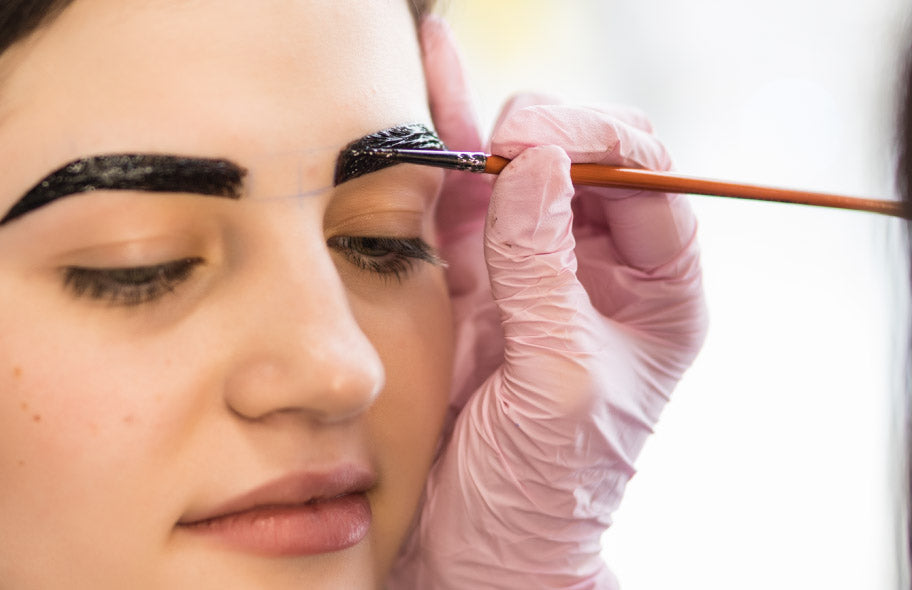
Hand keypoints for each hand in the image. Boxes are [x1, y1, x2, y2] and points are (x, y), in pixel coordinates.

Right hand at [388, 17, 707, 588]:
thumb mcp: (558, 379)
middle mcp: (597, 268)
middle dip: (542, 129)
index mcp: (657, 291)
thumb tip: (533, 163)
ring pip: (513, 168)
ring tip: (437, 54)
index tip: (537, 149)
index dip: (598, 146)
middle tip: (498, 136)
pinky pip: (455, 203)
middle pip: (582, 157)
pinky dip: (438, 150)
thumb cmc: (547, 487)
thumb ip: (543, 272)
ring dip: (480, 119)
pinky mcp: (467, 281)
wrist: (484, 546)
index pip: (648, 181)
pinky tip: (423, 84)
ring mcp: (529, 268)